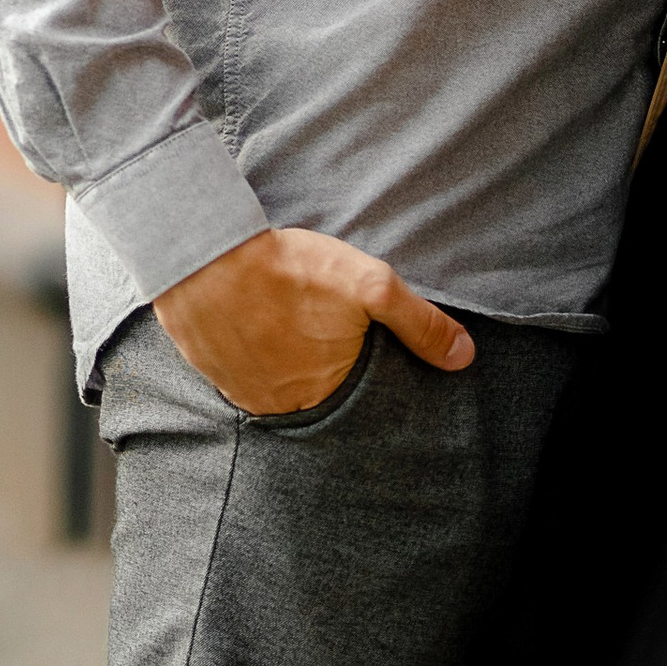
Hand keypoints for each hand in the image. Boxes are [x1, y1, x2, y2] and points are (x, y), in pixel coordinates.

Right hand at [155, 226, 476, 416]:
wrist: (202, 258)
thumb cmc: (287, 271)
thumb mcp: (367, 286)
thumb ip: (418, 323)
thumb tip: (464, 357)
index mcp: (325, 395)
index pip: (359, 400)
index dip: (366, 376)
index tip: (363, 351)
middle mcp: (284, 408)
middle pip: (320, 397)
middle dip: (329, 373)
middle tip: (326, 336)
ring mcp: (245, 395)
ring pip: (282, 387)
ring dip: (290, 365)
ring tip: (295, 328)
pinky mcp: (216, 374)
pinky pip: (246, 377)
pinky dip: (257, 357)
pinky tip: (261, 327)